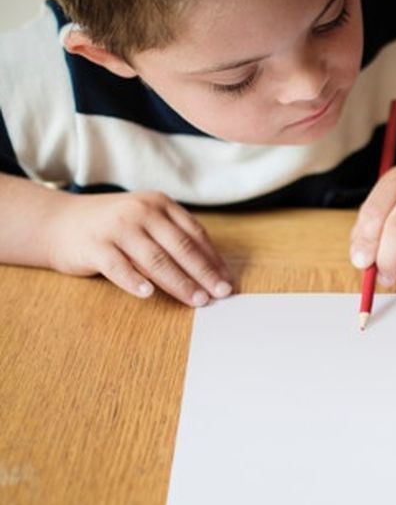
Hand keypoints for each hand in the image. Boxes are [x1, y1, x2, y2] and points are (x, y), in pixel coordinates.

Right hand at [46, 191, 232, 305]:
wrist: (58, 222)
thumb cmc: (113, 227)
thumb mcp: (146, 221)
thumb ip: (173, 238)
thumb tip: (211, 270)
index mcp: (159, 204)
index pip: (195, 234)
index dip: (213, 259)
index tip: (227, 280)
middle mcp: (140, 211)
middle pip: (180, 247)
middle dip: (204, 274)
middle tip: (220, 294)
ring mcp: (116, 227)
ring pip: (155, 259)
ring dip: (180, 282)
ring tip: (197, 300)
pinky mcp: (94, 246)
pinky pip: (119, 266)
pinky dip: (134, 281)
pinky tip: (148, 294)